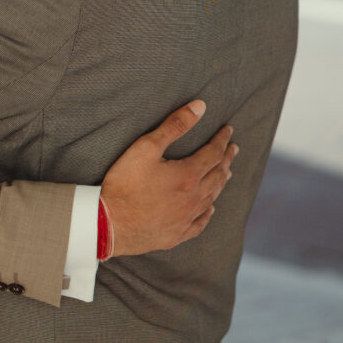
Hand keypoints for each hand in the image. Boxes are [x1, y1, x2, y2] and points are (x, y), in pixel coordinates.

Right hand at [101, 101, 237, 256]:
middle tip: (233, 149)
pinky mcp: (176, 235)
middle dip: (226, 159)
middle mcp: (193, 198)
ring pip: (212, 197)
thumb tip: (200, 107)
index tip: (228, 130)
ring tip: (227, 172)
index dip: (221, 140)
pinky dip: (208, 212)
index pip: (213, 153)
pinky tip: (210, 209)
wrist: (108, 224)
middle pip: (217, 175)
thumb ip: (175, 125)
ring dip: (221, 182)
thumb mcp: (147, 146)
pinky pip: (200, 223)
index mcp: (188, 175)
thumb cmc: (125, 183)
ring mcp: (186, 219)